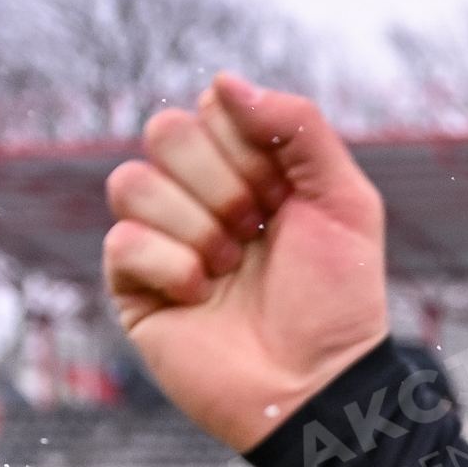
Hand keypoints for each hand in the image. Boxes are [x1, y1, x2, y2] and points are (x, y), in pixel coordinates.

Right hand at [102, 74, 388, 451]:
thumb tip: (224, 81)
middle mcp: (199, 197)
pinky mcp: (132, 287)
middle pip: (165, 132)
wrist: (319, 385)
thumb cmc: (339, 301)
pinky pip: (122, 240)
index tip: (284, 195)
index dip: (249, 147)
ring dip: (196, 227)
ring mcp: (161, 239)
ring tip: (232, 268)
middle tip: (258, 230)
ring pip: (131, 181)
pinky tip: (202, 297)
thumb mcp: (345, 202)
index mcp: (248, 171)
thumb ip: (299, 128)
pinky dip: (172, 268)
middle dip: (222, 183)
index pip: (213, 108)